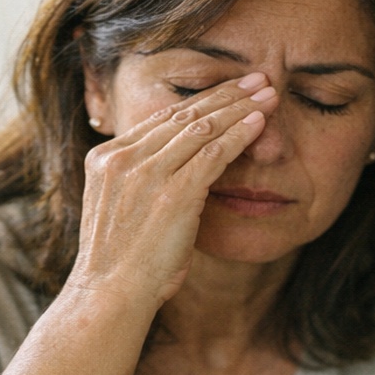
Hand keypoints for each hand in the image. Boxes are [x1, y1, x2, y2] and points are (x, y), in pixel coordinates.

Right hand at [67, 74, 280, 311]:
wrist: (109, 295)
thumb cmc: (121, 265)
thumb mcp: (120, 211)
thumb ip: (140, 183)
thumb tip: (173, 169)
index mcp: (106, 159)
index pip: (160, 119)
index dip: (199, 100)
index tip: (226, 90)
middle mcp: (124, 159)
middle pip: (183, 115)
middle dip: (225, 94)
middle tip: (256, 78)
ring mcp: (147, 174)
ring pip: (202, 128)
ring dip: (240, 108)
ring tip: (268, 94)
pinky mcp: (174, 193)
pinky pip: (215, 153)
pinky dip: (240, 135)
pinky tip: (261, 122)